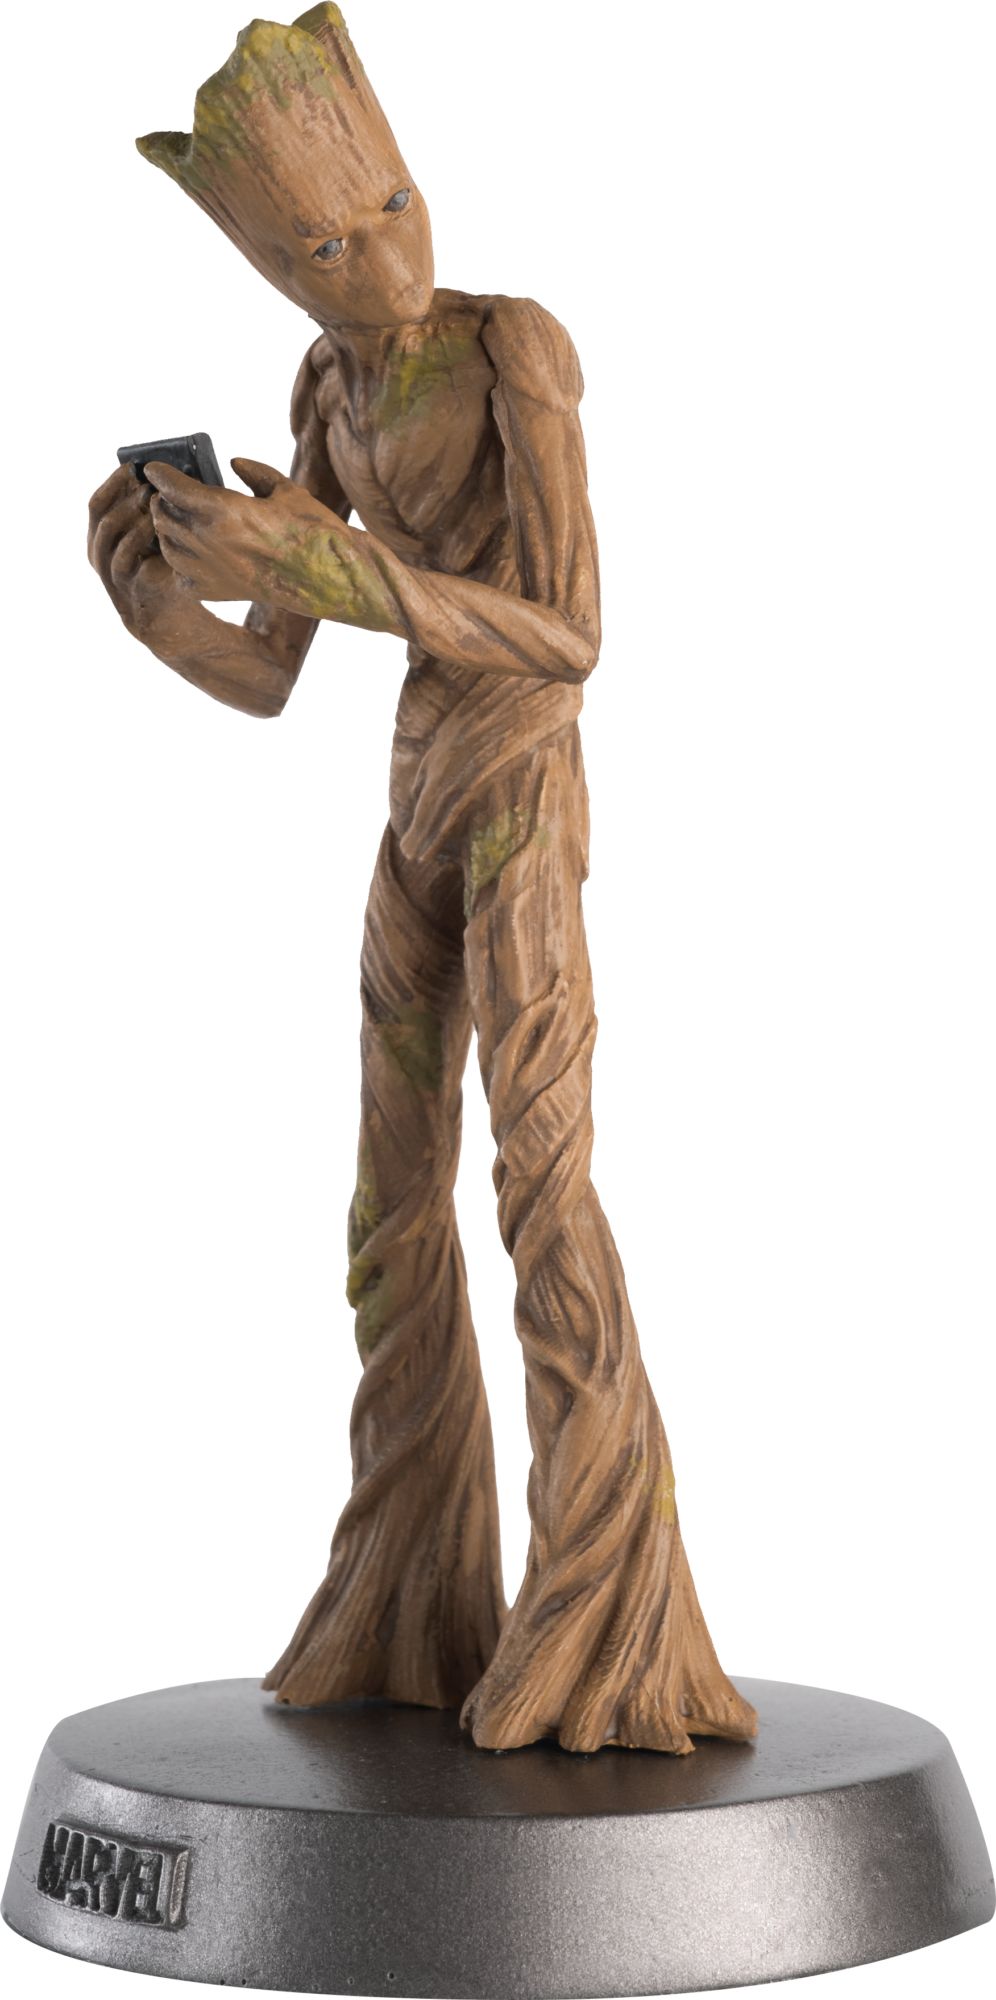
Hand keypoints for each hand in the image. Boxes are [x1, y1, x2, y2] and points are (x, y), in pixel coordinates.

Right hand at [86, 462, 208, 655]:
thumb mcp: (155, 542)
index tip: (132, 466)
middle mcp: (100, 555)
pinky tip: (154, 526)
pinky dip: (138, 539)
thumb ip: (149, 516)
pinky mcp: (126, 588)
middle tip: (143, 482)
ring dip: (129, 512)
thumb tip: (163, 478)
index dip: (112, 481)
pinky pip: (125, 559)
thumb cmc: (168, 575)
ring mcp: (111, 574)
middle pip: (98, 513)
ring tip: (150, 500)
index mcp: (103, 539)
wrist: (176, 623)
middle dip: (120, 492)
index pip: (97, 502)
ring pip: (108, 534)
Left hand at [146, 457, 404, 633]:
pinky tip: (196, 555)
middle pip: (163, 516)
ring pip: (166, 545)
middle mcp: (208, 540)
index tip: (152, 468)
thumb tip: (233, 464)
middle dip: (163, 502)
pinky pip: (181, 575)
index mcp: (223, 509)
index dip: (159, 474)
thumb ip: (255, 473)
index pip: (171, 487)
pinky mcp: (214, 592)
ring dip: (168, 531)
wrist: (327, 577)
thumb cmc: (310, 531)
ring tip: (180, 523)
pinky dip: (181, 563)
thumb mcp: (285, 490)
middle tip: (169, 495)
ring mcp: (209, 570)